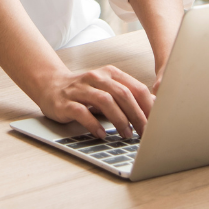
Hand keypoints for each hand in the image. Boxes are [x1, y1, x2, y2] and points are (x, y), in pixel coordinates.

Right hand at [34, 64, 154, 139]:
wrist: (51, 86)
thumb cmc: (85, 91)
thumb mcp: (107, 89)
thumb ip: (127, 95)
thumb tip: (154, 107)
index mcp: (109, 73)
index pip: (135, 88)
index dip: (148, 107)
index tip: (158, 123)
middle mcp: (96, 78)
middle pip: (122, 94)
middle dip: (137, 116)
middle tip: (145, 133)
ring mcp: (80, 89)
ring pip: (105, 101)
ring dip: (119, 119)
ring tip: (126, 135)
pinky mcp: (67, 102)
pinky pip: (82, 112)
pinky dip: (94, 124)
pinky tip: (102, 134)